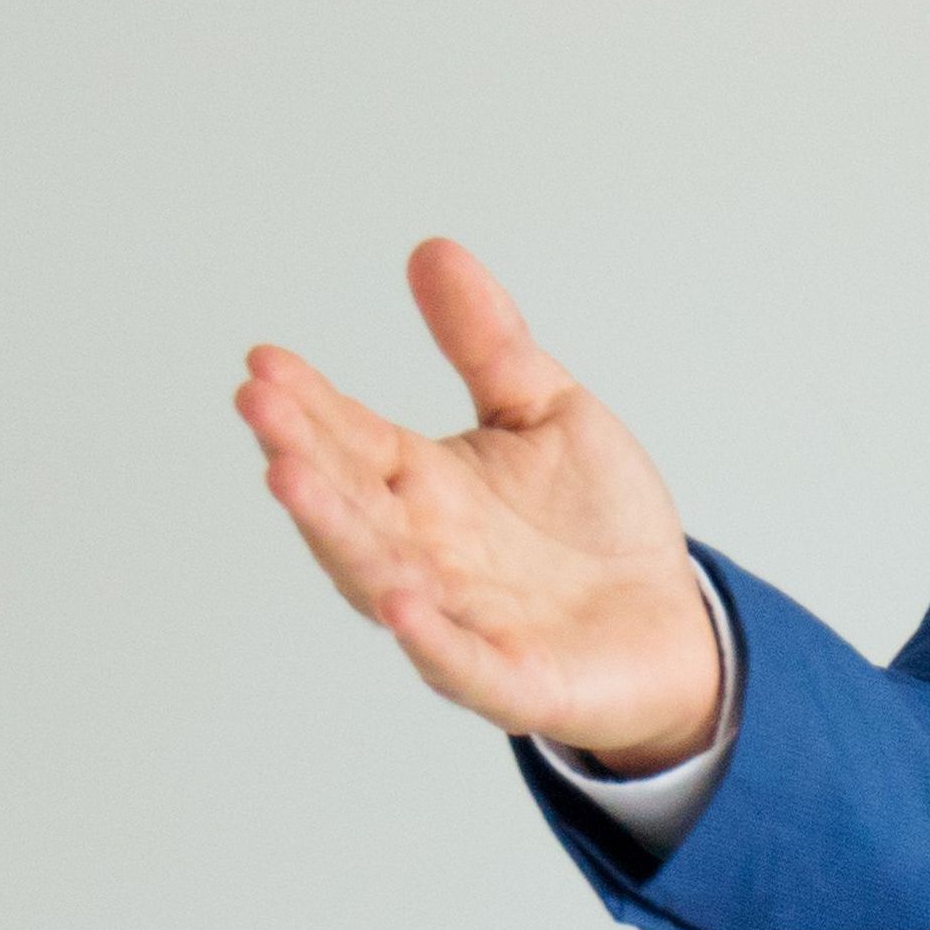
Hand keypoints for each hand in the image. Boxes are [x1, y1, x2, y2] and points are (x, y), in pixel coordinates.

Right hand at [237, 241, 729, 767]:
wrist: (671, 624)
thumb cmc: (594, 527)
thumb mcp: (547, 413)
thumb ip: (489, 344)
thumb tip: (431, 251)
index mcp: (425, 487)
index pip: (351, 439)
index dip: (308, 403)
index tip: (263, 360)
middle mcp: (424, 551)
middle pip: (349, 502)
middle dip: (303, 455)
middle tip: (259, 404)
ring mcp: (459, 617)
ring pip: (379, 576)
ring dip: (334, 531)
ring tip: (288, 478)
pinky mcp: (510, 678)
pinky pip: (460, 660)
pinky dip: (429, 635)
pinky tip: (399, 600)